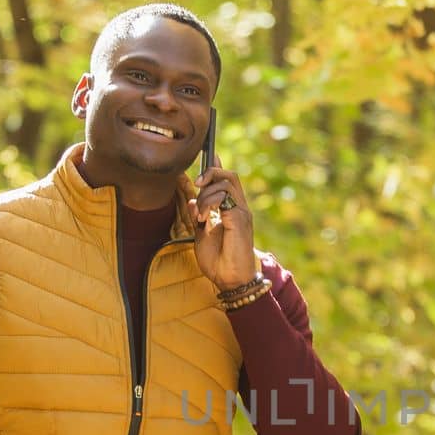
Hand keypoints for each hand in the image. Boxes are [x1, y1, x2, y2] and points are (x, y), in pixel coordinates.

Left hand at [189, 159, 257, 291]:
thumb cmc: (219, 262)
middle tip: (196, 184)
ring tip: (200, 214)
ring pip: (226, 182)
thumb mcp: (202, 235)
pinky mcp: (240, 219)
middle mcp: (240, 208)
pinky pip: (224, 197)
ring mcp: (242, 213)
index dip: (218, 165)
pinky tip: (204, 218)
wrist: (231, 280)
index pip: (227, 181)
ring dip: (207, 194)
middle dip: (210, 173)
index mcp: (232, 211)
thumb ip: (199, 216)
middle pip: (229, 175)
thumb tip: (192, 200)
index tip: (210, 153)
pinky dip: (209, 203)